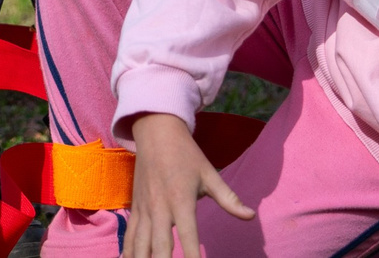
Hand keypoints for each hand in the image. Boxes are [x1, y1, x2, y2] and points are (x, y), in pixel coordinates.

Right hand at [127, 112, 250, 257]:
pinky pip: (129, 236)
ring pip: (140, 244)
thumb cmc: (186, 155)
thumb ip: (228, 199)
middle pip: (159, 246)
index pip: (188, 236)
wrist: (156, 132)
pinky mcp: (135, 208)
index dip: (192, 256)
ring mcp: (144, 209)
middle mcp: (160, 208)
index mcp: (181, 200)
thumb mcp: (209, 174)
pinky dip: (128, 252)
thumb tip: (250, 216)